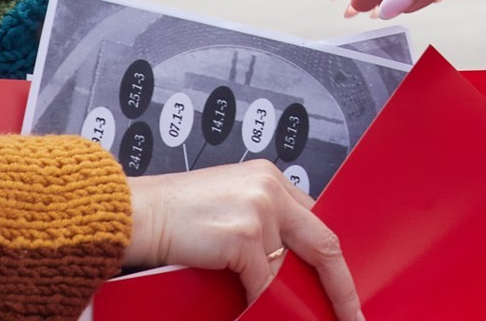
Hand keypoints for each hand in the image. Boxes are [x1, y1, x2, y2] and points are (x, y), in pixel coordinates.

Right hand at [127, 165, 362, 320]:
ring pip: (289, 270)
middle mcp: (270, 188)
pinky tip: (253, 312)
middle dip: (340, 287)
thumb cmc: (173, 215)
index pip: (316, 221)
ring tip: (287, 314)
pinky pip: (265, 284)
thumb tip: (288, 267)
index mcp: (269, 178)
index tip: (340, 286)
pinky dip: (259, 304)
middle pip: (324, 243)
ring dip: (286, 299)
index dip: (330, 259)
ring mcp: (259, 210)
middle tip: (351, 315)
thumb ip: (263, 226)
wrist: (134, 214)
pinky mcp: (244, 235)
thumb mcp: (229, 207)